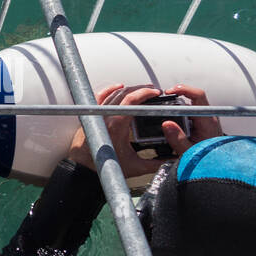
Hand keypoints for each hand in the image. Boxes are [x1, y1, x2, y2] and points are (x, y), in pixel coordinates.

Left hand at [66, 84, 213, 179]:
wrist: (84, 168)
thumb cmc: (106, 167)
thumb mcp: (136, 167)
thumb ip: (156, 163)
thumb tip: (172, 160)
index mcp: (116, 126)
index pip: (131, 101)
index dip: (145, 93)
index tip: (156, 92)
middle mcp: (105, 117)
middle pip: (124, 94)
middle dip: (141, 89)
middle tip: (154, 91)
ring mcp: (98, 114)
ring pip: (113, 93)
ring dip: (129, 89)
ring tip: (142, 90)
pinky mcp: (92, 115)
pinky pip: (100, 96)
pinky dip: (110, 89)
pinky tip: (119, 87)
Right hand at [159, 84, 221, 153]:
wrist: (218, 165)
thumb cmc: (208, 159)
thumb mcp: (189, 153)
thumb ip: (177, 140)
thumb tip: (166, 124)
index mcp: (208, 121)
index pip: (198, 96)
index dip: (183, 90)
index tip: (169, 92)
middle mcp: (208, 117)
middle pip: (190, 98)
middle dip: (174, 100)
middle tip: (161, 104)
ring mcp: (205, 118)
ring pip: (188, 104)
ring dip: (175, 108)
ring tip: (165, 114)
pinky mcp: (201, 122)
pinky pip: (188, 111)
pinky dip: (178, 113)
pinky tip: (171, 121)